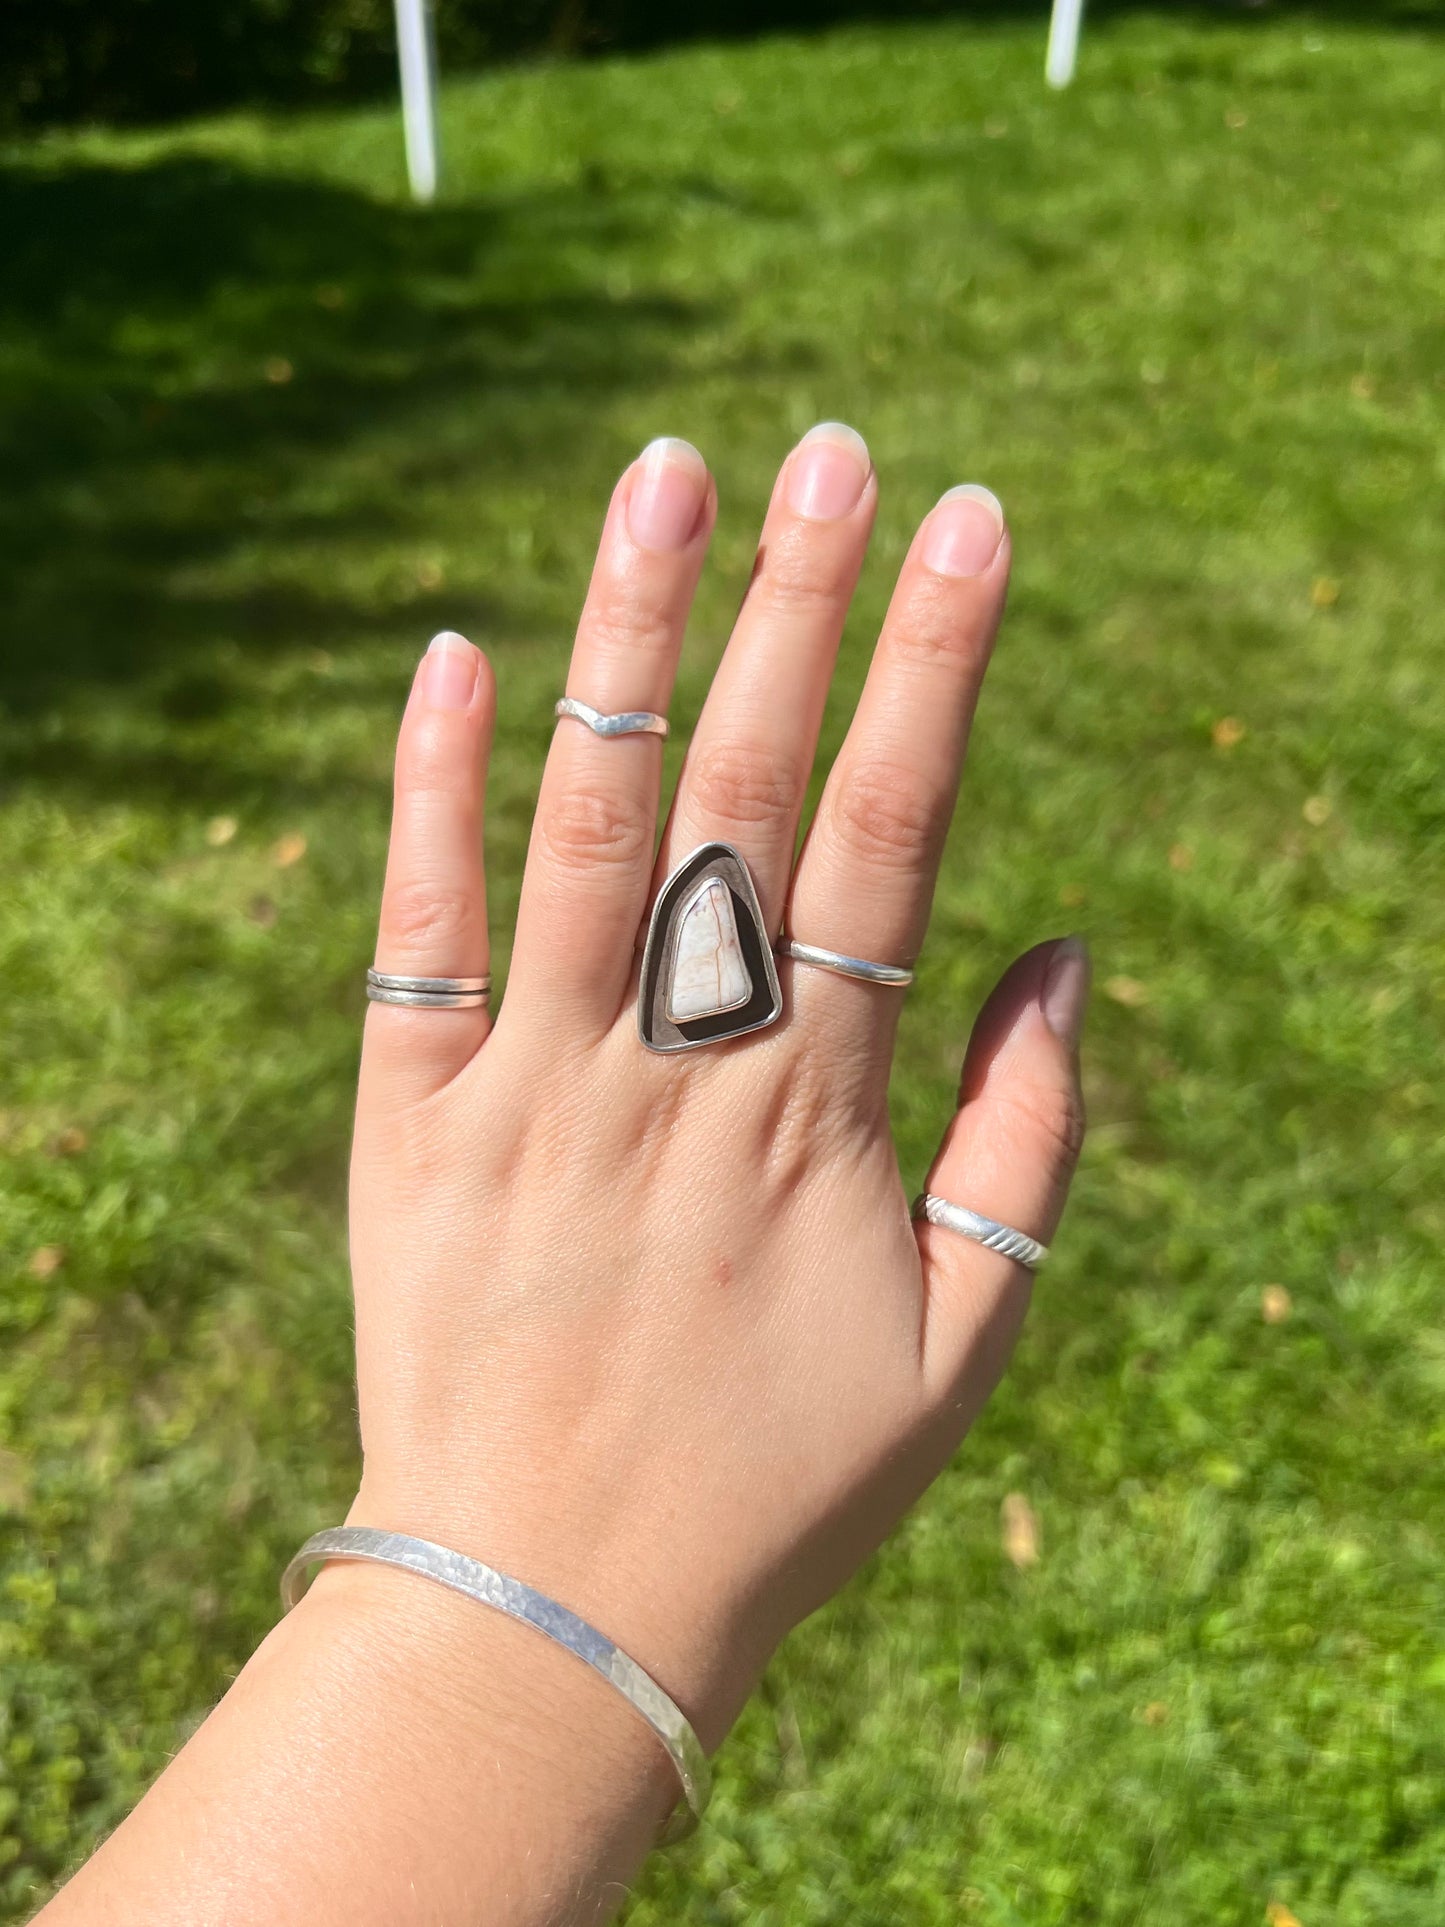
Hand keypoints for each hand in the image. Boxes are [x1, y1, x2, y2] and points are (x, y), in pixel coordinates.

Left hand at [345, 425, 1086, 1756]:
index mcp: (815, 1108)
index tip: (972, 526)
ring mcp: (529, 1080)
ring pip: (584, 819)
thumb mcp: (962, 1342)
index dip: (937, 668)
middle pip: (745, 788)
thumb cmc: (779, 1484)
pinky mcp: (409, 1116)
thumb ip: (1025, 1141)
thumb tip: (1058, 946)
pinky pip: (415, 929)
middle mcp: (672, 1063)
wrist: (549, 1606)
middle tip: (833, 444)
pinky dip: (429, 789)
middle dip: (799, 603)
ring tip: (666, 477)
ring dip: (627, 640)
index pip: (893, 837)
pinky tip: (456, 653)